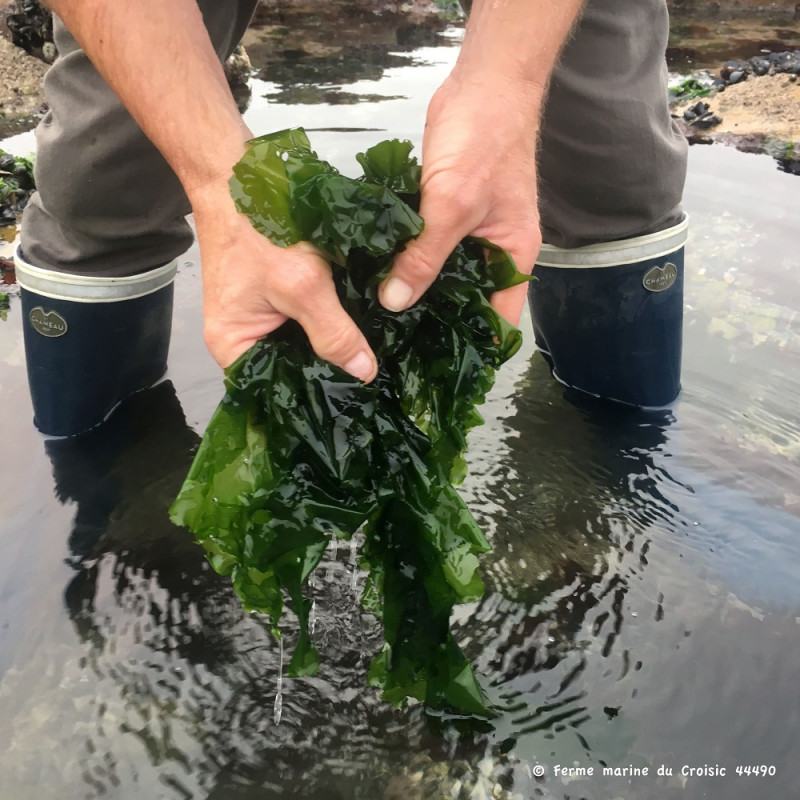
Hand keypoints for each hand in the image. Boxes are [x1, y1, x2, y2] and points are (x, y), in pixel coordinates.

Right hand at [194, 204, 377, 380]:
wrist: (237, 174)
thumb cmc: (258, 228)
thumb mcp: (302, 286)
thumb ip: (335, 332)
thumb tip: (364, 372)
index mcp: (233, 348)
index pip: (277, 389)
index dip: (315, 392)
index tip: (354, 396)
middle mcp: (241, 339)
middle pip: (290, 368)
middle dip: (327, 368)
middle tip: (371, 376)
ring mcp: (257, 318)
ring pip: (300, 344)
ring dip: (330, 343)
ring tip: (369, 354)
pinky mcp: (273, 298)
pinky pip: (303, 321)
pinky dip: (327, 321)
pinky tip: (356, 326)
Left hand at [379, 72, 542, 325]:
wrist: (484, 84)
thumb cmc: (485, 141)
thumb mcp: (453, 205)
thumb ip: (424, 257)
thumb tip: (394, 303)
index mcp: (514, 257)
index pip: (499, 320)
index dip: (475, 346)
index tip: (439, 368)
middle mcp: (494, 251)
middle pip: (467, 301)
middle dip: (439, 323)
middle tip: (399, 350)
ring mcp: (470, 233)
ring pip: (443, 276)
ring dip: (417, 292)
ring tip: (382, 323)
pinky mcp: (445, 214)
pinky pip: (426, 249)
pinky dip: (406, 262)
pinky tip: (378, 279)